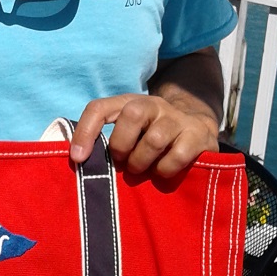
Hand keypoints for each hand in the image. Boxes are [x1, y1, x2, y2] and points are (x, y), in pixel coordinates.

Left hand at [70, 92, 218, 177]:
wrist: (197, 129)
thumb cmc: (152, 135)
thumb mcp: (129, 133)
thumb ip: (105, 141)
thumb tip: (79, 159)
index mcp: (130, 103)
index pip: (100, 108)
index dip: (86, 132)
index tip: (78, 158)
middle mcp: (154, 105)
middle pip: (132, 114)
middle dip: (122, 145)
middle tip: (123, 162)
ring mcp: (178, 118)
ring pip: (155, 138)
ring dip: (142, 161)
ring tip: (141, 169)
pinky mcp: (198, 136)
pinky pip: (178, 155)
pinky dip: (165, 169)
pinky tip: (163, 172)